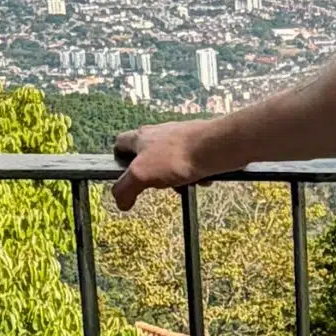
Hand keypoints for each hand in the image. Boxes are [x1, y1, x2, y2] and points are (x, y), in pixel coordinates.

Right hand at [111, 120, 227, 210]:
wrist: (216, 147)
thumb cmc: (177, 156)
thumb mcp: (140, 175)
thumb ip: (125, 189)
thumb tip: (121, 203)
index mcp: (140, 137)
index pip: (120, 143)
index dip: (118, 159)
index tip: (124, 175)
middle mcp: (160, 133)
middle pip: (149, 158)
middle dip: (154, 176)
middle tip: (160, 185)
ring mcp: (181, 137)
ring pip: (171, 163)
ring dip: (176, 177)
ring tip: (185, 184)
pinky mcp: (200, 143)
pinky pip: (192, 163)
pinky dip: (195, 174)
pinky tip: (201, 179)